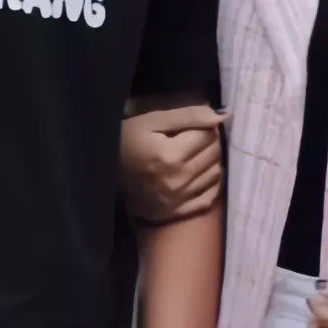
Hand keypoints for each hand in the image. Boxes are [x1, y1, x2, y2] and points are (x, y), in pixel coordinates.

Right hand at [120, 104, 224, 223]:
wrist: (104, 176)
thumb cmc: (125, 142)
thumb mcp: (151, 121)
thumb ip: (188, 116)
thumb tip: (222, 117)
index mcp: (171, 155)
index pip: (208, 135)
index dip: (205, 126)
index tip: (194, 125)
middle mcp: (179, 179)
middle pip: (214, 154)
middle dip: (210, 141)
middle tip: (196, 138)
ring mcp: (180, 199)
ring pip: (215, 173)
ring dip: (212, 160)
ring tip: (197, 154)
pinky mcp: (178, 212)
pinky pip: (210, 197)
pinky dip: (212, 183)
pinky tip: (201, 174)